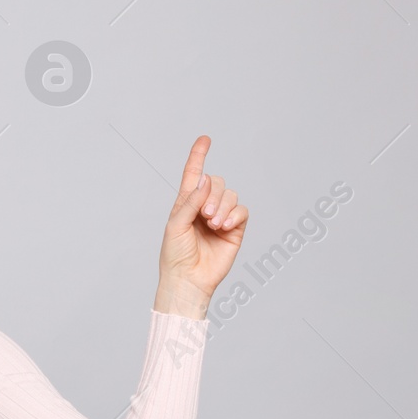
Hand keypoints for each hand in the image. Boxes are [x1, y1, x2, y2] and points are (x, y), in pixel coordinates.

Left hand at [157, 135, 247, 316]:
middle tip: (205, 216)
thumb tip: (205, 179)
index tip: (205, 139)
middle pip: (216, 182)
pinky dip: (234, 214)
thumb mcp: (175, 224)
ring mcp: (221, 217)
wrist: (188, 279)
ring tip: (214, 224)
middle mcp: (204, 207)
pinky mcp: (235, 229)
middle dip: (212, 194)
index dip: (199, 156)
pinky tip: (224, 227)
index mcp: (186, 203)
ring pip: (230, 195)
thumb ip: (190, 201)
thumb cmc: (175, 254)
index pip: (193, 174)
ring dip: (222, 206)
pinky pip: (242, 210)